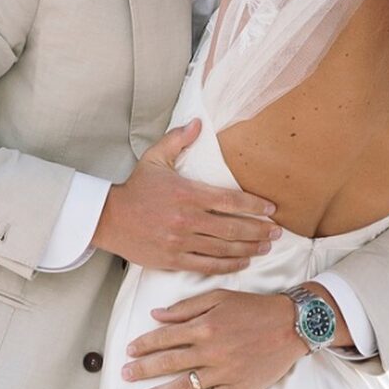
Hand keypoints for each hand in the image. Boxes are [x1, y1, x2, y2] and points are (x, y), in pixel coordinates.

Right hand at [92, 122, 277, 274]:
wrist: (110, 218)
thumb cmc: (136, 187)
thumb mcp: (156, 157)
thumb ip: (178, 139)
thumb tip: (198, 122)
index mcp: (188, 193)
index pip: (230, 201)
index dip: (254, 206)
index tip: (271, 209)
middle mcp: (188, 219)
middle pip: (232, 228)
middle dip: (259, 230)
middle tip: (278, 232)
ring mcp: (181, 242)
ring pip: (223, 249)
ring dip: (249, 249)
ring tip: (266, 247)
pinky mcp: (174, 260)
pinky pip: (207, 265)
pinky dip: (228, 265)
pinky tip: (243, 262)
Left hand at [123, 287, 330, 388]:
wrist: (291, 324)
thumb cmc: (254, 307)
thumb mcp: (220, 297)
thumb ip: (187, 307)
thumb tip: (157, 314)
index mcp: (205, 325)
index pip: (166, 337)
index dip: (145, 344)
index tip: (129, 351)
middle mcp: (210, 349)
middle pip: (169, 362)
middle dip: (143, 370)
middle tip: (124, 376)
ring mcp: (224, 371)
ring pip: (184, 385)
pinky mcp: (237, 388)